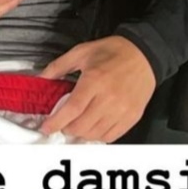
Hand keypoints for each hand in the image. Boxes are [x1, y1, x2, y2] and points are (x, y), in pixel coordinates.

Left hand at [39, 36, 156, 141]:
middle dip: (66, 128)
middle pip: (81, 126)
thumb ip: (59, 66)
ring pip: (95, 134)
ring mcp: (122, 109)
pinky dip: (98, 135)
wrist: (145, 54)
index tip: (47, 127)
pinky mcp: (132, 116)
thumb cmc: (115, 52)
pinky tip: (94, 127)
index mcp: (95, 80)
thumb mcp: (82, 52)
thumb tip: (42, 78)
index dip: (56, 122)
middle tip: (63, 122)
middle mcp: (109, 98)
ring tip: (78, 124)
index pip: (72, 110)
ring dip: (81, 133)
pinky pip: (111, 136)